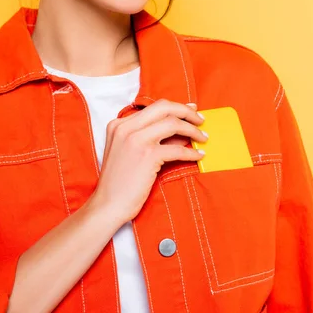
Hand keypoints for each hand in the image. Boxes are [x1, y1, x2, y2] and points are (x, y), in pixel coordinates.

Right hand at [91, 100, 206, 222]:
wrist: (108, 205)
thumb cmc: (120, 183)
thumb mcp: (132, 153)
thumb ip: (153, 139)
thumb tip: (181, 133)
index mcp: (119, 124)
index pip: (154, 107)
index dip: (176, 108)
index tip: (191, 110)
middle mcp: (126, 127)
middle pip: (164, 107)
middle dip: (187, 111)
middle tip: (201, 120)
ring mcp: (136, 140)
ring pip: (173, 123)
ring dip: (193, 130)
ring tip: (204, 138)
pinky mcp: (147, 155)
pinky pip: (177, 149)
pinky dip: (191, 152)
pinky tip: (198, 156)